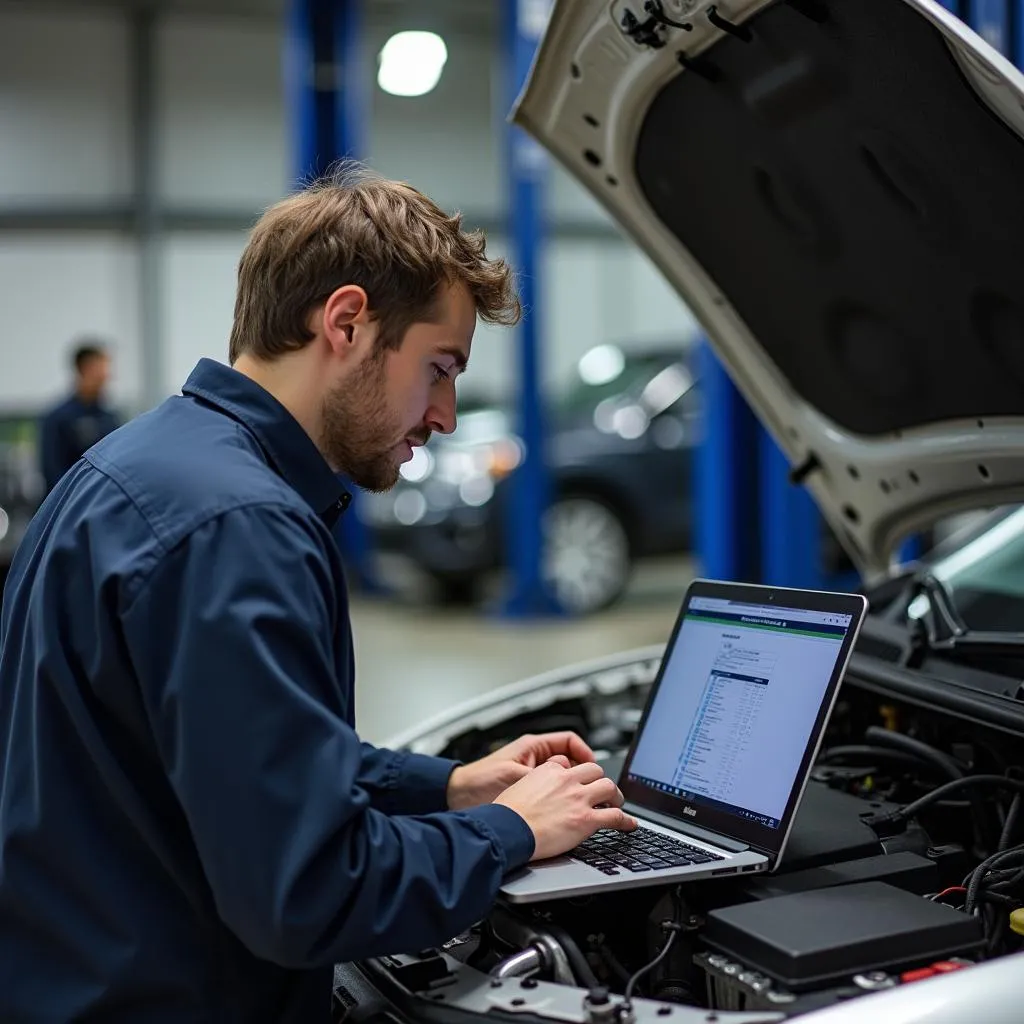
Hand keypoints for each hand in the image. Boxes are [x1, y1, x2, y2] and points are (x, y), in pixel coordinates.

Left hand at [447, 731, 596, 810]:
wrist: (457, 796)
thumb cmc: (479, 781)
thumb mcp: (514, 776)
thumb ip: (539, 778)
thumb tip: (563, 782)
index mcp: (533, 747)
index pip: (569, 741)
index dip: (585, 752)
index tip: (594, 768)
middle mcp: (534, 758)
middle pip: (570, 760)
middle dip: (583, 772)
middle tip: (595, 788)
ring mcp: (532, 774)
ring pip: (562, 777)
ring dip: (572, 787)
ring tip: (581, 800)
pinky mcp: (527, 790)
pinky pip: (552, 791)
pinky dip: (560, 798)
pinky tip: (564, 809)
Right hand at [494, 760, 636, 860]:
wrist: (507, 830)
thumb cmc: (506, 814)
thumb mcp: (517, 785)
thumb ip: (534, 781)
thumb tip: (537, 786)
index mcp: (550, 770)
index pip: (573, 764)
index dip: (580, 774)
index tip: (582, 781)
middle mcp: (567, 780)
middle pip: (596, 771)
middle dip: (601, 781)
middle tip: (604, 792)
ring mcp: (579, 799)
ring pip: (609, 787)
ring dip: (615, 796)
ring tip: (616, 804)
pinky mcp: (586, 819)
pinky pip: (615, 816)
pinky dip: (626, 820)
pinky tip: (630, 824)